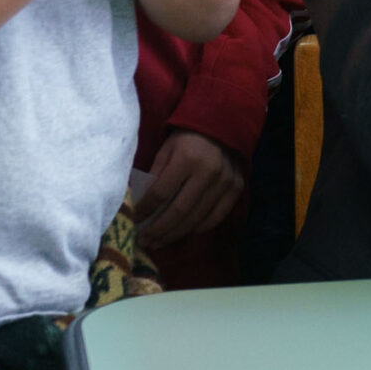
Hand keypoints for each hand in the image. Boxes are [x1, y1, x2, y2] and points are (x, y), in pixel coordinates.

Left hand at [134, 129, 245, 247]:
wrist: (222, 127)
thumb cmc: (187, 139)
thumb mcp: (166, 150)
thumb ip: (155, 175)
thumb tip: (140, 205)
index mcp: (187, 159)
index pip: (161, 193)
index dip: (145, 210)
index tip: (133, 220)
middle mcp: (208, 173)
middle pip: (179, 211)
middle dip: (158, 230)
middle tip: (143, 241)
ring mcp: (225, 182)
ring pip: (197, 218)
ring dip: (175, 234)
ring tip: (158, 242)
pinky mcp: (237, 188)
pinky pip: (217, 216)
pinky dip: (199, 228)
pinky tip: (184, 232)